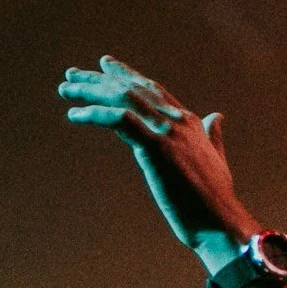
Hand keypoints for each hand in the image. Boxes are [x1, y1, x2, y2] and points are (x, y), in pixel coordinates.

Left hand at [60, 57, 251, 247]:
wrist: (220, 222)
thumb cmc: (215, 200)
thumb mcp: (217, 159)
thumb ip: (213, 135)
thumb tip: (217, 117)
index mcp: (190, 123)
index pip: (152, 89)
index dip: (128, 75)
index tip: (105, 65)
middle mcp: (177, 121)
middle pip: (133, 88)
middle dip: (100, 79)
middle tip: (73, 74)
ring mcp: (167, 133)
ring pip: (123, 98)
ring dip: (91, 91)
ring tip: (66, 89)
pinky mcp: (156, 148)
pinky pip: (119, 120)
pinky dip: (95, 114)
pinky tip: (75, 115)